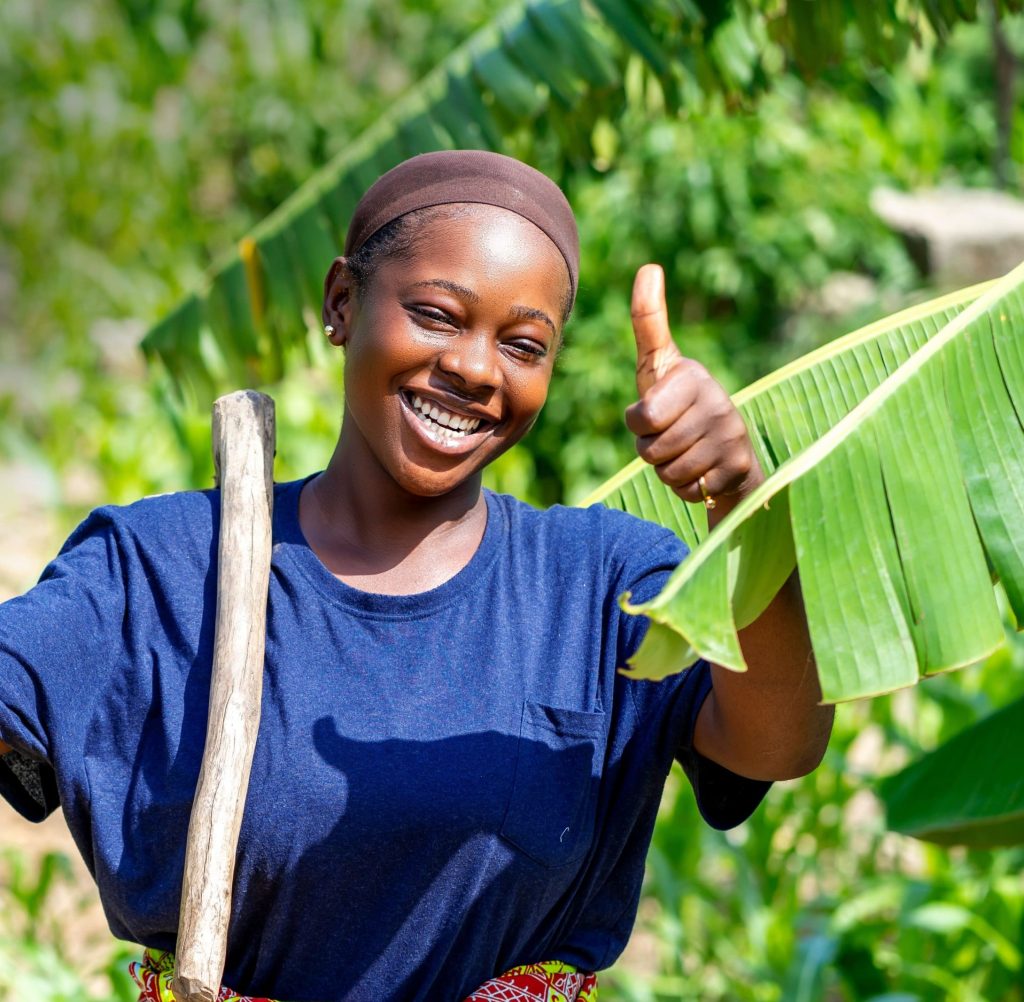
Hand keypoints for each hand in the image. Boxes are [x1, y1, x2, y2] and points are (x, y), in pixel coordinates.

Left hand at [625, 264, 762, 506]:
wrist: (727, 450)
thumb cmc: (678, 401)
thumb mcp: (659, 363)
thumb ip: (649, 321)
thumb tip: (649, 266)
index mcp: (692, 376)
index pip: (644, 417)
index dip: (639, 423)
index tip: (654, 413)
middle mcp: (718, 402)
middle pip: (651, 449)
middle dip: (651, 450)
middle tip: (670, 436)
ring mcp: (731, 436)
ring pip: (668, 471)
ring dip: (668, 469)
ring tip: (686, 451)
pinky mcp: (739, 468)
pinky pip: (689, 490)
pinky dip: (687, 488)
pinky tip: (702, 470)